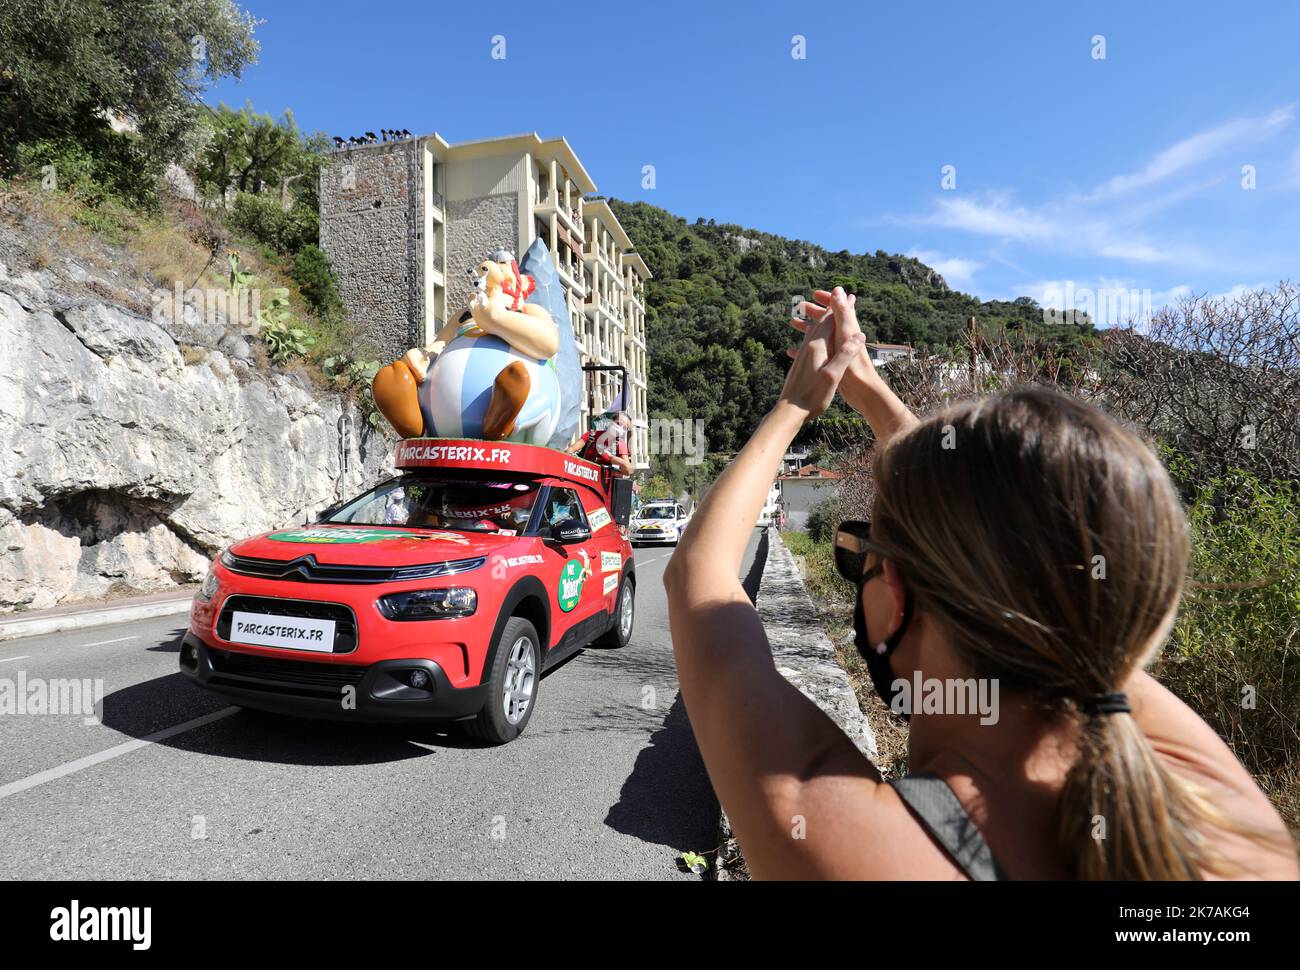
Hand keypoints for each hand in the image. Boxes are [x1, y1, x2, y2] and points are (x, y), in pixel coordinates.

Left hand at [779, 286, 865, 417]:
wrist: (789, 411)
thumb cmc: (812, 396)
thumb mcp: (832, 376)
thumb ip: (845, 355)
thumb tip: (859, 335)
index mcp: (817, 347)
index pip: (830, 321)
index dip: (841, 308)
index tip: (849, 296)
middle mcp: (808, 347)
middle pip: (821, 323)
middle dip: (832, 311)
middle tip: (841, 299)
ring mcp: (802, 355)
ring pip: (813, 331)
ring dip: (822, 321)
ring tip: (828, 314)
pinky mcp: (799, 363)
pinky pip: (808, 342)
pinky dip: (816, 335)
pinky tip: (815, 340)